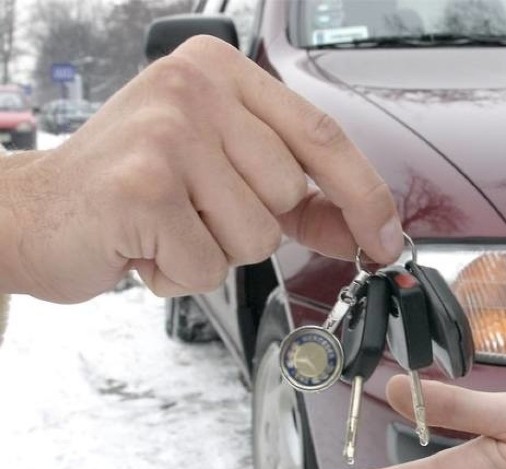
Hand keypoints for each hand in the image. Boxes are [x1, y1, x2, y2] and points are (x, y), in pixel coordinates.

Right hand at [0, 36, 401, 302]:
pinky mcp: (143, 186)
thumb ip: (296, 196)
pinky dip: (178, 275)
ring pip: (255, 236)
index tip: (387, 238)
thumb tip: (366, 228)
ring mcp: (167, 133)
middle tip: (191, 211)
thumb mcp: (221, 173)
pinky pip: (208, 265)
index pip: (320, 134)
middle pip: (286, 196)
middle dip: (248, 227)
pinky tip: (142, 247)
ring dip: (213, 252)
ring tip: (165, 227)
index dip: (363, 194)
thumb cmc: (131, 189)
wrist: (34, 212)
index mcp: (219, 72)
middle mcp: (193, 88)